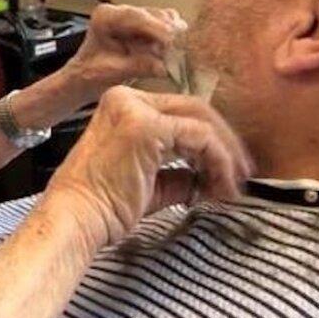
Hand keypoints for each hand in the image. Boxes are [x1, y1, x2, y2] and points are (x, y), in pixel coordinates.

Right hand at [42, 87, 252, 248]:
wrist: (76, 219)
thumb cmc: (103, 207)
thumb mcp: (148, 183)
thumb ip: (179, 174)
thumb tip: (209, 180)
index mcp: (123, 106)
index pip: (179, 112)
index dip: (210, 139)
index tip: (227, 169)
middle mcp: (127, 99)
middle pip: (195, 109)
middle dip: (225, 142)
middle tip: (242, 174)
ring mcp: (135, 109)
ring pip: (201, 121)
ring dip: (225, 155)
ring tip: (233, 186)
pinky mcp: (146, 126)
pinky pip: (199, 137)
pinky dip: (218, 161)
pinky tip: (220, 186)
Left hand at [62, 4, 184, 104]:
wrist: (88, 76)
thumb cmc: (93, 73)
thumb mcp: (112, 73)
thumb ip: (136, 67)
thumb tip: (162, 67)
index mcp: (105, 16)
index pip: (134, 16)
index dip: (155, 27)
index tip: (170, 41)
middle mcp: (120, 11)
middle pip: (153, 14)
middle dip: (168, 33)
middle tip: (180, 51)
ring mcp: (135, 16)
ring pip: (164, 19)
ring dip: (172, 38)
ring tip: (171, 57)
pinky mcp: (147, 25)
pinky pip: (168, 27)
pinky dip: (173, 39)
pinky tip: (170, 54)